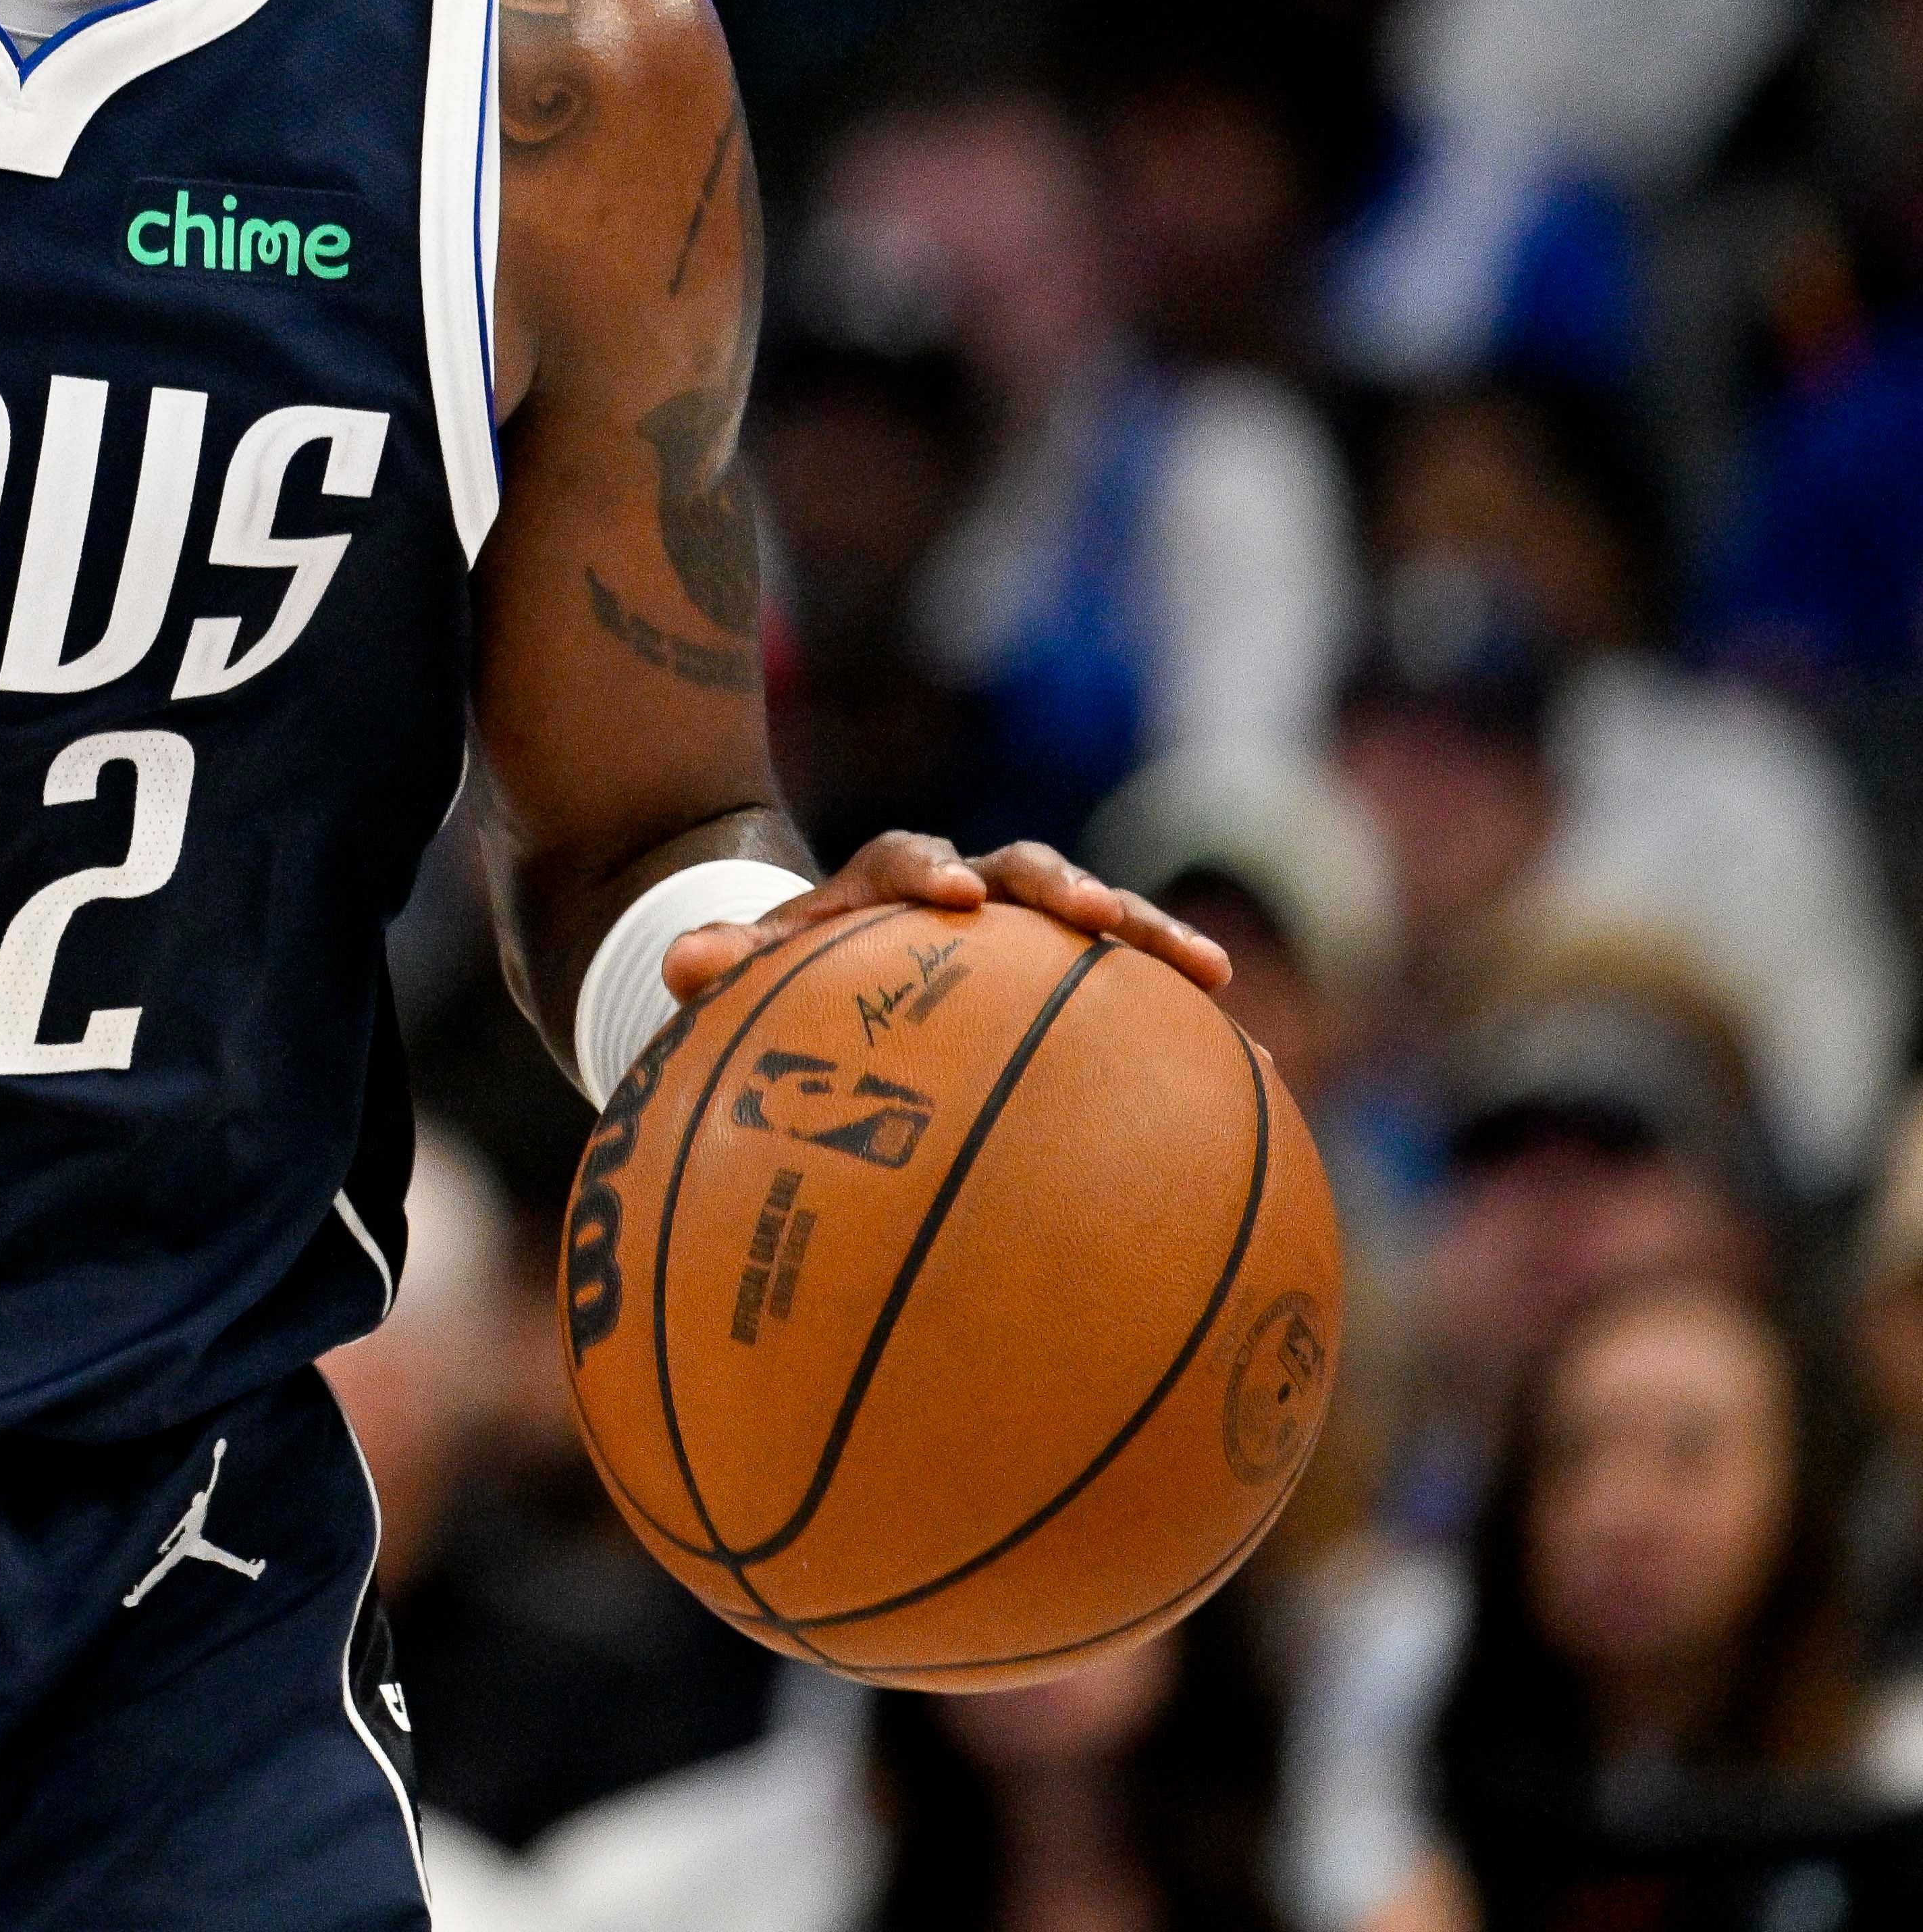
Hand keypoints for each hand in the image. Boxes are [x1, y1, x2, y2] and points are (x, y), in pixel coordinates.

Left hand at [664, 833, 1230, 1006]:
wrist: (829, 966)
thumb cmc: (786, 978)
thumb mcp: (746, 975)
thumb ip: (723, 965)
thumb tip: (679, 962)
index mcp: (882, 885)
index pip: (902, 859)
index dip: (927, 869)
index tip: (954, 894)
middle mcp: (965, 890)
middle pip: (1022, 870)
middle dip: (1064, 885)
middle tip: (1101, 913)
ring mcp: (1026, 932)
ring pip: (1093, 921)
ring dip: (1149, 938)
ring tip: (1215, 980)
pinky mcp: (1067, 976)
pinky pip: (1131, 994)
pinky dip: (1181, 1023)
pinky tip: (1252, 1072)